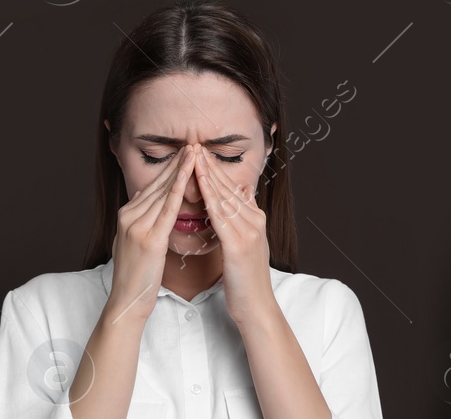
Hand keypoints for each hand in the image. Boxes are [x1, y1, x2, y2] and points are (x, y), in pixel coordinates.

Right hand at [107, 144, 196, 322]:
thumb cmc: (138, 275)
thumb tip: (149, 200)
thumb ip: (143, 219)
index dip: (171, 168)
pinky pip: (167, 209)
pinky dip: (178, 190)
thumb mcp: (137, 241)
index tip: (186, 152)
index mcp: (127, 215)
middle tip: (194, 142)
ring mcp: (137, 226)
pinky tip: (189, 176)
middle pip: (158, 183)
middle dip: (177, 163)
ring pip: (163, 191)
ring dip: (181, 170)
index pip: (153, 186)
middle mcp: (129, 216)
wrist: (128, 300)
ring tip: (195, 151)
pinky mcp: (148, 238)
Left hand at [192, 144, 275, 321]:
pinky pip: (221, 215)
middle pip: (228, 187)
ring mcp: (249, 231)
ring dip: (208, 175)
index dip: (216, 169)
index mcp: (255, 220)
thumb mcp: (248, 244)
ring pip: (224, 197)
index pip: (232, 188)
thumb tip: (242, 193)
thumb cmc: (246, 279)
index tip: (200, 153)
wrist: (256, 306)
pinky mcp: (239, 244)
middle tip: (194, 145)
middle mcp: (255, 221)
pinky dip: (209, 197)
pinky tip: (198, 185)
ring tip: (194, 156)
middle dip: (210, 165)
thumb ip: (244, 218)